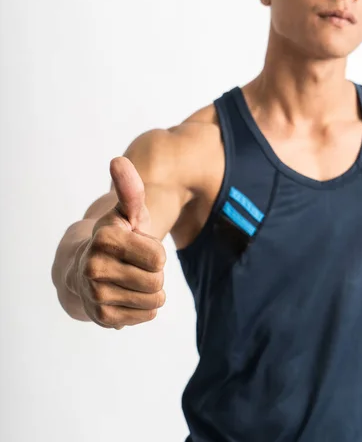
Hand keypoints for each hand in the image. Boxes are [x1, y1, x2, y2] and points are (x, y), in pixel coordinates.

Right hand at [70, 157, 166, 328]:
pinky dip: (144, 306)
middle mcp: (94, 266)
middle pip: (157, 281)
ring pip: (154, 300)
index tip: (137, 246)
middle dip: (154, 272)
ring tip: (132, 279)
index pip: (159, 258)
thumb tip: (118, 160)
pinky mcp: (102, 318)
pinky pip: (146, 315)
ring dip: (151, 290)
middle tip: (136, 265)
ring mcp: (95, 294)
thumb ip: (129, 189)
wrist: (86, 269)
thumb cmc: (118, 236)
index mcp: (104, 237)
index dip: (155, 252)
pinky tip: (127, 295)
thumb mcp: (128, 211)